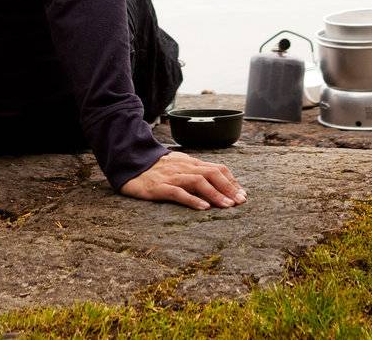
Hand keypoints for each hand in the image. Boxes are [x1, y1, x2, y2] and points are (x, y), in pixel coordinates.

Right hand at [120, 151, 245, 209]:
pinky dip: (193, 199)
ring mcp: (172, 176)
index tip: (242, 194)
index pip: (217, 168)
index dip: (231, 181)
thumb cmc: (155, 169)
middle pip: (212, 173)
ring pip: (199, 182)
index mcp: (190, 163)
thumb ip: (194, 172)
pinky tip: (204, 208)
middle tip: (240, 201)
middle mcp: (184, 167)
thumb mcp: (178, 166)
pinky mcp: (159, 187)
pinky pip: (178, 192)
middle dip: (229, 187)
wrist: (129, 163)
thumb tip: (215, 183)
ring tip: (227, 206)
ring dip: (216, 194)